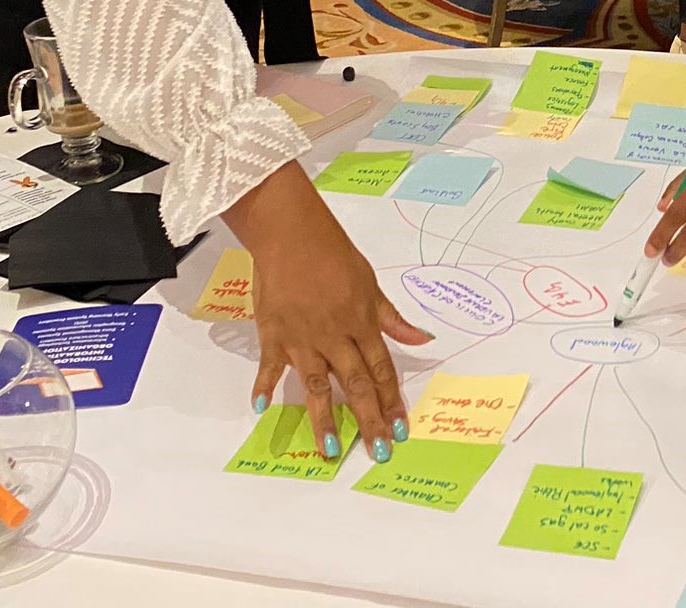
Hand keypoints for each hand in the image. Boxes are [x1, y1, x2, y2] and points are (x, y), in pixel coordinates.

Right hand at [228, 166, 429, 461]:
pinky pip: (269, 366)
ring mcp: (301, 338)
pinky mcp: (272, 334)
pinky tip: (262, 409)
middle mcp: (334, 336)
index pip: (381, 370)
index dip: (392, 400)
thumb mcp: (370, 284)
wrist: (291, 234)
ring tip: (330, 449)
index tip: (400, 428)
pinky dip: (264, 386)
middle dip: (369, 420)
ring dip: (323, 419)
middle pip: (354, 385)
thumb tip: (423, 338)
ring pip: (315, 386)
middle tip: (378, 450)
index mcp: (360, 323)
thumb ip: (391, 318)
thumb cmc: (334, 255)